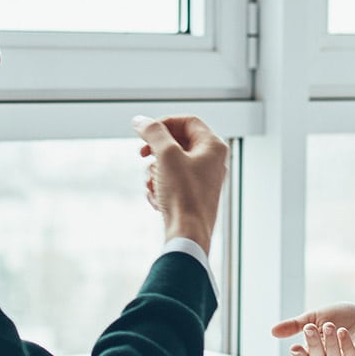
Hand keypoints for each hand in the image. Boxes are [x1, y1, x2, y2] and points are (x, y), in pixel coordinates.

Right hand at [133, 115, 228, 253]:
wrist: (188, 234)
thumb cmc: (184, 195)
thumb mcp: (166, 155)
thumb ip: (153, 132)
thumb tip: (140, 121)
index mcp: (213, 146)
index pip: (187, 121)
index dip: (163, 123)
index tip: (145, 134)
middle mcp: (212, 161)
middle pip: (177, 142)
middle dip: (156, 152)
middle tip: (142, 156)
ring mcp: (203, 179)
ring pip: (170, 163)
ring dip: (154, 172)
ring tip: (152, 185)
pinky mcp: (193, 195)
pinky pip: (171, 182)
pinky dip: (159, 188)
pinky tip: (155, 199)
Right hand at [270, 303, 354, 355]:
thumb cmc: (341, 318)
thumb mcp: (315, 317)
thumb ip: (296, 325)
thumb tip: (272, 331)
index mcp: (318, 353)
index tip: (294, 347)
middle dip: (314, 344)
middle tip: (310, 327)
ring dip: (330, 345)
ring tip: (328, 326)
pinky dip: (346, 346)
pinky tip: (342, 332)